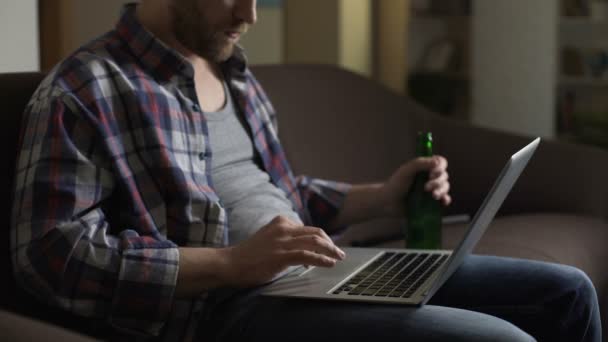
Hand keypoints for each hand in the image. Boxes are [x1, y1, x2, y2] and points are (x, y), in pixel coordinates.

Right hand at [221, 216, 345, 286]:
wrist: (230, 263)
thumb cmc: (248, 256)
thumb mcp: (269, 240)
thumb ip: (285, 240)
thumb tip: (305, 251)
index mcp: (281, 222)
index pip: (308, 228)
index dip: (321, 239)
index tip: (328, 249)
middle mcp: (283, 228)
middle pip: (316, 232)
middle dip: (331, 243)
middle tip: (339, 252)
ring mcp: (282, 241)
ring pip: (315, 241)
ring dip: (331, 250)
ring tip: (339, 258)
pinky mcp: (281, 255)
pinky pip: (307, 255)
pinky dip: (321, 259)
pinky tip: (329, 263)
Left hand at [379, 155, 451, 216]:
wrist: (388, 203)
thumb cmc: (395, 184)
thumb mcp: (406, 170)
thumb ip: (420, 163)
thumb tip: (437, 162)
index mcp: (425, 167)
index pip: (441, 162)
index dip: (441, 167)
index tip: (432, 173)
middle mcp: (430, 177)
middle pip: (444, 176)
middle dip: (437, 181)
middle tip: (426, 187)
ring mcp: (432, 190)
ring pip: (445, 187)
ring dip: (441, 190)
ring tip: (432, 196)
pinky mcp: (432, 202)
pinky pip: (445, 200)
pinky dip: (446, 200)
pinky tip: (443, 201)